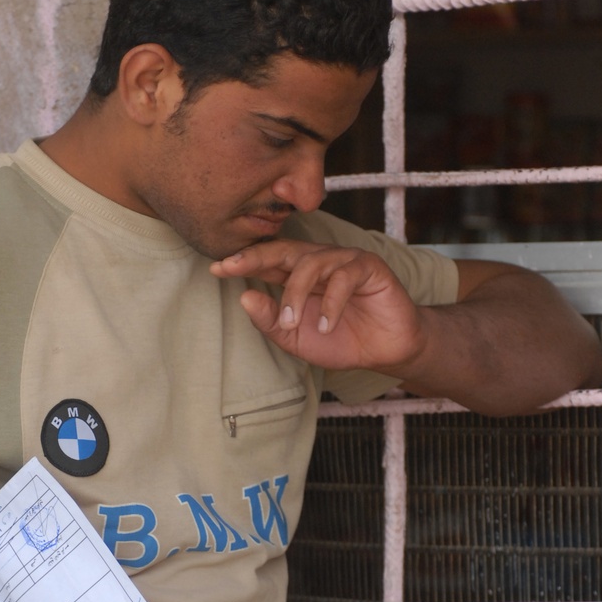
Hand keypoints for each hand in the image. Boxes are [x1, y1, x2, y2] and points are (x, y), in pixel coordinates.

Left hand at [211, 240, 427, 374]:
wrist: (385, 351)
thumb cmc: (339, 340)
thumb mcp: (296, 338)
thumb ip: (270, 321)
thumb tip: (243, 298)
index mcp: (298, 274)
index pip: (266, 261)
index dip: (242, 262)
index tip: (215, 268)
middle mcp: (319, 261)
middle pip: (284, 249)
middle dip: (256, 257)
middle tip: (233, 267)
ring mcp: (345, 260)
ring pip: (311, 263)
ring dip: (295, 293)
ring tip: (291, 322)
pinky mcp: (370, 267)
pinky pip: (345, 277)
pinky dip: (332, 302)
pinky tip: (327, 325)